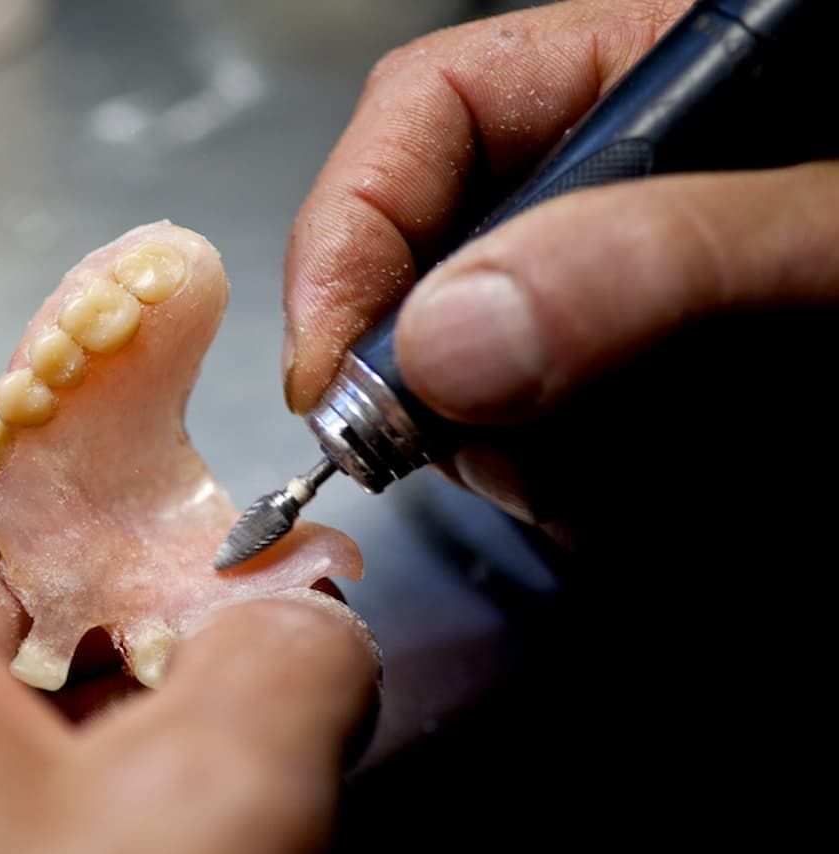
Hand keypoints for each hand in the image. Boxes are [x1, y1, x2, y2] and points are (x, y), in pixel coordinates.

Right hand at [283, 0, 838, 531]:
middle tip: (445, 451)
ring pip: (478, 384)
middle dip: (428, 377)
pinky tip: (625, 512)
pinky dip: (566, 503)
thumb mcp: (834, 235)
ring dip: (513, 458)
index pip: (430, 112)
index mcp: (652, 83)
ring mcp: (617, 310)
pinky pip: (544, 458)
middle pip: (432, 262)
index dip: (349, 231)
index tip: (325, 367)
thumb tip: (451, 340)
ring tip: (605, 494)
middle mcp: (617, 194)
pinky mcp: (638, 404)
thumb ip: (657, 256)